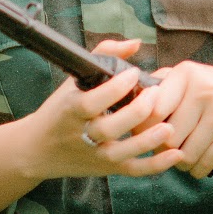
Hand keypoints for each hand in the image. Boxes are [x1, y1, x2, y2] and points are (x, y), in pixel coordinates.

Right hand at [13, 39, 187, 180]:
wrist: (37, 149)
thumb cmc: (60, 109)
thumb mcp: (73, 82)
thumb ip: (103, 56)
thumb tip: (135, 43)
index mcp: (70, 109)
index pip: (91, 102)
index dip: (113, 89)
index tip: (133, 73)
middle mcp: (81, 134)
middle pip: (108, 128)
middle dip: (134, 112)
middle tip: (155, 95)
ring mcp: (94, 154)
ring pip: (120, 152)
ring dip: (146, 141)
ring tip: (169, 127)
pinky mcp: (106, 168)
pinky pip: (132, 170)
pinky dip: (154, 166)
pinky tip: (176, 154)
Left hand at [134, 60, 212, 178]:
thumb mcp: (191, 76)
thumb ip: (161, 87)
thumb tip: (125, 106)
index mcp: (185, 74)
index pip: (150, 109)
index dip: (142, 129)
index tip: (145, 135)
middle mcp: (203, 89)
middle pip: (166, 136)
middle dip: (163, 150)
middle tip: (166, 152)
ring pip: (185, 153)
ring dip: (181, 163)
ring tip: (183, 160)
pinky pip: (206, 161)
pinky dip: (199, 170)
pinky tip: (198, 167)